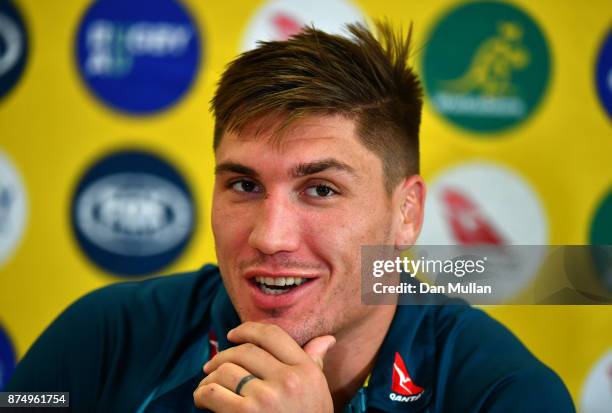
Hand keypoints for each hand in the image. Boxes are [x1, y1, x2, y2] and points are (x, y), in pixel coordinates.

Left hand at [193, 321, 335, 411]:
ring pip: (225, 370)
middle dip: (222, 355)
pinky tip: (203, 399)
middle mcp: (288, 380)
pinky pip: (213, 392)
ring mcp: (266, 397)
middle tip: (212, 364)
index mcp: (305, 369)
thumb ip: (315, 361)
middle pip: (245, 351)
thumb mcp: (318, 390)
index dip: (247, 329)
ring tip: (207, 385)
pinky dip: (202, 393)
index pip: (272, 335)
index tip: (233, 335)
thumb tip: (326, 339)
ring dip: (210, 376)